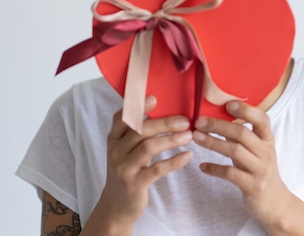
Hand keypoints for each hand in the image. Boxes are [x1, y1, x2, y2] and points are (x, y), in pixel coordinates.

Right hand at [95, 96, 192, 227]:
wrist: (117, 205)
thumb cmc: (129, 169)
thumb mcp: (127, 149)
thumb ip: (139, 132)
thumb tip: (165, 110)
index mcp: (114, 139)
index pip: (121, 118)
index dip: (136, 106)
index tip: (155, 98)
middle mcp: (116, 151)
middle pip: (140, 131)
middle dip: (164, 123)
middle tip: (185, 121)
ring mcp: (124, 168)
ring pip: (148, 147)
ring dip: (171, 140)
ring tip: (189, 136)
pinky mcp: (135, 184)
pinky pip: (157, 169)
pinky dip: (174, 161)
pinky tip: (188, 156)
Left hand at [192, 101, 291, 226]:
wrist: (275, 202)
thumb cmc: (259, 170)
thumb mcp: (255, 150)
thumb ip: (240, 135)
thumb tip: (216, 116)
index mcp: (267, 139)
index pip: (262, 119)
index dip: (246, 110)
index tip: (227, 104)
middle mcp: (266, 152)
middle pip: (242, 133)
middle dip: (218, 125)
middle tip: (199, 122)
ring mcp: (260, 170)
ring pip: (235, 151)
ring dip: (213, 143)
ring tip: (196, 137)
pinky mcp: (253, 186)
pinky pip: (231, 174)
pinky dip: (214, 169)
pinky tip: (202, 167)